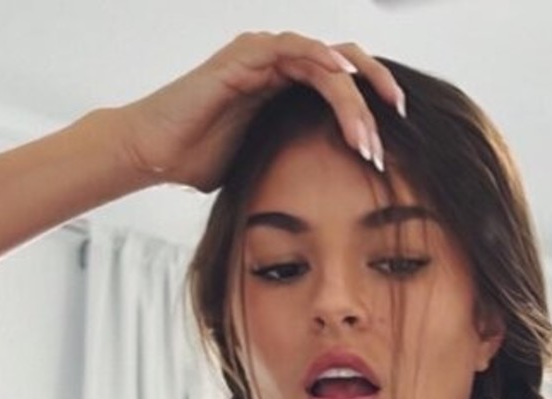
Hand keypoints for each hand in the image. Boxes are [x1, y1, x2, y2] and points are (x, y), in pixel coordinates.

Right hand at [110, 32, 403, 192]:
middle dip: (376, 95)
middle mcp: (279, 64)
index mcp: (288, 87)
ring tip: (368, 137)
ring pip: (325, 61)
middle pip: (346, 64)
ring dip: (352, 98)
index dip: (374, 104)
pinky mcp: (244, 56)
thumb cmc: (203, 162)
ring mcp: (262, 56)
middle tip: (396, 129)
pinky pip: (292, 48)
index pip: (345, 83)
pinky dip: (320, 59)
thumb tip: (337, 198)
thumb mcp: (267, 167)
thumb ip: (299, 164)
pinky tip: (343, 77)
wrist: (156, 155)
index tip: (395, 137)